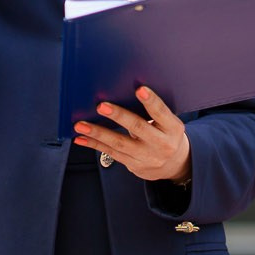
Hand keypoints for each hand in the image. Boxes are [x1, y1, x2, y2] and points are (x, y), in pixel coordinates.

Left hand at [74, 86, 191, 183]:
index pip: (161, 112)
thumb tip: (125, 90)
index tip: (140, 89)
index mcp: (172, 128)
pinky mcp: (133, 164)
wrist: (173, 164)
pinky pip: (111, 153)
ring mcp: (146, 156)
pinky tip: (81, 138)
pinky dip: (94, 145)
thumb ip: (154, 111)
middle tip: (101, 106)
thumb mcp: (168, 122)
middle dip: (119, 116)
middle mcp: (161, 143)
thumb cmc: (166, 134)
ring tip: (81, 125)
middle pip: (138, 128)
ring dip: (98, 133)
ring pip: (120, 143)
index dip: (151, 101)